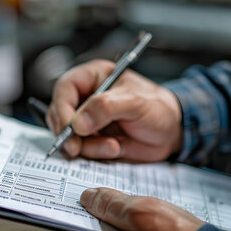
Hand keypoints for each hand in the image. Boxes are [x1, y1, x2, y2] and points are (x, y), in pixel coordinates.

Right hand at [46, 60, 182, 161]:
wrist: (172, 132)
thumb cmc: (158, 108)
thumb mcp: (136, 102)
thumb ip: (106, 107)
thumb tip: (78, 122)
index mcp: (94, 77)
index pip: (64, 89)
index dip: (62, 109)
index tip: (70, 129)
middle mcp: (86, 98)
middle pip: (59, 113)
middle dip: (67, 133)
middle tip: (77, 147)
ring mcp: (88, 121)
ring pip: (68, 135)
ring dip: (87, 146)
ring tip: (113, 146)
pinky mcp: (93, 140)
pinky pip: (81, 150)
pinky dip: (95, 153)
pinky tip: (115, 148)